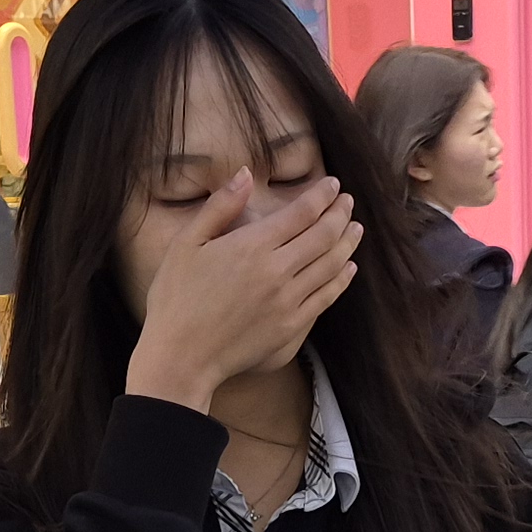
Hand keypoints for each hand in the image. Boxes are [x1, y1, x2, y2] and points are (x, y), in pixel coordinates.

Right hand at [125, 170, 360, 409]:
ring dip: (347, 243)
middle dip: (340, 214)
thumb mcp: (186, 243)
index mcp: (252, 245)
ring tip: (355, 229)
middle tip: (348, 202)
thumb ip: (219, 206)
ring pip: (331, 264)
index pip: (301, 213)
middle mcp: (277, 271)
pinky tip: (348, 267)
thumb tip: (245, 174)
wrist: (181, 356)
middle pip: (323, 235)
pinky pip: (326, 297)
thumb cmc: (176, 298)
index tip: (332, 185)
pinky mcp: (291, 327)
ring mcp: (288, 301)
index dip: (321, 195)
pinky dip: (342, 278)